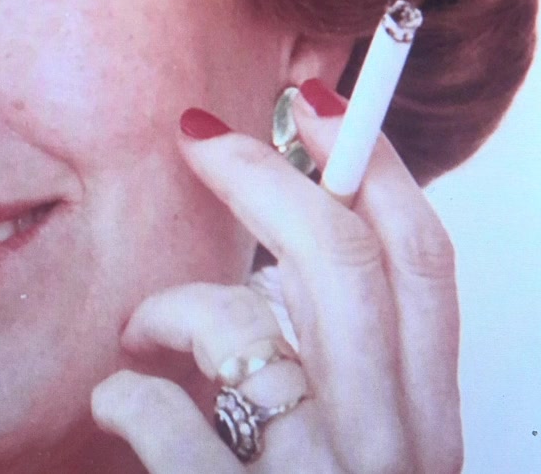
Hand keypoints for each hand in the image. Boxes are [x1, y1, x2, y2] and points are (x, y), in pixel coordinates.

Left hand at [90, 80, 462, 472]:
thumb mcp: (362, 447)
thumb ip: (351, 365)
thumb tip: (297, 242)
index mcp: (424, 426)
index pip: (422, 265)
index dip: (373, 165)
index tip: (316, 102)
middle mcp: (388, 448)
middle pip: (345, 263)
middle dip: (265, 175)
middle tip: (200, 135)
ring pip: (241, 323)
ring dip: (171, 305)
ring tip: (140, 332)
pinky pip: (161, 411)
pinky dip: (123, 392)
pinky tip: (116, 401)